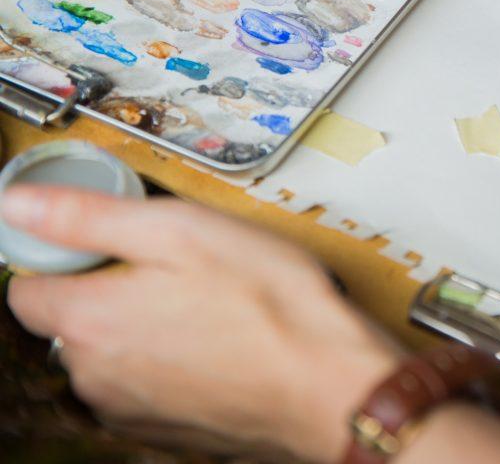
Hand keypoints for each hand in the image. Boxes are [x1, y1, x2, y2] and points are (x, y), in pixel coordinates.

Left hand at [3, 187, 400, 462]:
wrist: (330, 386)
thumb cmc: (270, 307)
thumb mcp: (182, 230)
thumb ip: (90, 216)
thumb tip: (19, 205)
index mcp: (88, 320)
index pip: (27, 283)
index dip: (67, 253)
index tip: (113, 241)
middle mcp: (94, 375)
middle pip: (73, 321)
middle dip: (112, 291)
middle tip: (179, 268)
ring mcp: (129, 410)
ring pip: (112, 356)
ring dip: (145, 329)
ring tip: (209, 305)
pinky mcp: (165, 432)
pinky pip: (148, 387)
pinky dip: (173, 364)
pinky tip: (220, 342)